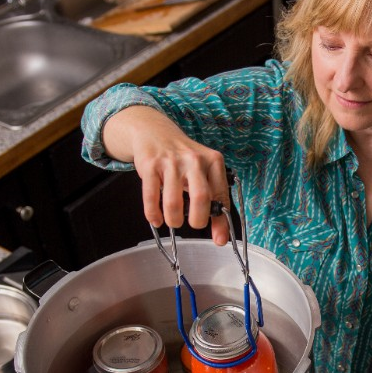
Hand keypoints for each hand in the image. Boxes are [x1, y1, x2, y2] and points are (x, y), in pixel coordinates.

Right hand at [103, 106, 230, 244]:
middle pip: (201, 197)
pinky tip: (156, 219)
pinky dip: (153, 214)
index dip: (220, 222)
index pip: (221, 196)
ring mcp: (171, 162)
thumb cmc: (184, 159)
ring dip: (173, 220)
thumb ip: (214, 201)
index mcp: (213, 161)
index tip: (219, 240)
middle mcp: (194, 159)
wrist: (155, 132)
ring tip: (173, 221)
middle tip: (193, 224)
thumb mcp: (204, 172)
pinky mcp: (150, 165)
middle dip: (197, 220)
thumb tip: (221, 237)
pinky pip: (151, 197)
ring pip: (174, 202)